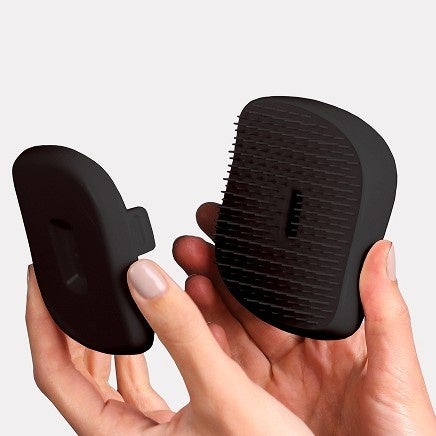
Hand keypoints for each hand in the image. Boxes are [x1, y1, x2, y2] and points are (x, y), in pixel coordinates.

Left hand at [26, 263, 312, 434]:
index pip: (56, 374)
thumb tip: (144, 279)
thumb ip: (182, 335)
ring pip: (109, 379)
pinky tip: (149, 335)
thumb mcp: (222, 397)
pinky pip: (143, 384)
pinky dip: (139, 353)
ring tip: (100, 303)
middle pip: (75, 376)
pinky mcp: (177, 427)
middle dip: (66, 328)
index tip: (39, 282)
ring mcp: (152, 435)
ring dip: (102, 338)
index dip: (41, 323)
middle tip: (64, 288)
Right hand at [173, 202, 435, 435]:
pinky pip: (223, 367)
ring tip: (189, 273)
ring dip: (206, 300)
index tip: (239, 235)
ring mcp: (276, 380)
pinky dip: (202, 342)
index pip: (291, 289)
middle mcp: (301, 355)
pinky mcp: (256, 406)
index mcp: (336, 339)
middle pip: (253, 304)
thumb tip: (382, 253)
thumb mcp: (397, 378)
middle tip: (198, 247)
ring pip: (232, 331)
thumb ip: (387, 315)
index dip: (264, 262)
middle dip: (223, 272)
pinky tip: (190, 318)